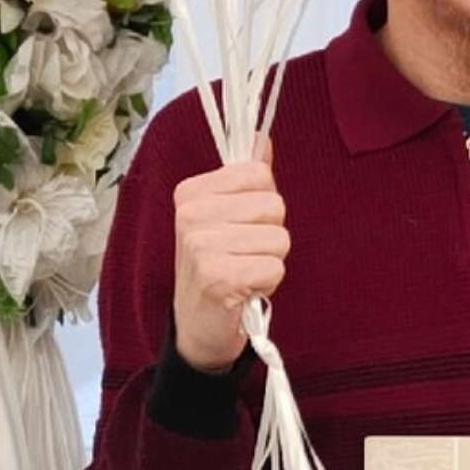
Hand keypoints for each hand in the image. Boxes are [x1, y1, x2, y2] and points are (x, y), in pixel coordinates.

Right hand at [171, 148, 288, 372]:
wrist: (198, 328)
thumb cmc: (219, 267)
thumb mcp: (227, 217)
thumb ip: (247, 178)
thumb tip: (262, 141)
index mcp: (191, 192)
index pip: (258, 174)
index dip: (263, 203)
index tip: (240, 226)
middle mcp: (190, 215)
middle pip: (274, 205)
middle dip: (270, 234)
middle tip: (242, 255)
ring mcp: (200, 246)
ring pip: (280, 238)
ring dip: (270, 261)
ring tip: (242, 272)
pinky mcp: (216, 277)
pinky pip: (275, 267)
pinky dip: (268, 283)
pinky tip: (243, 290)